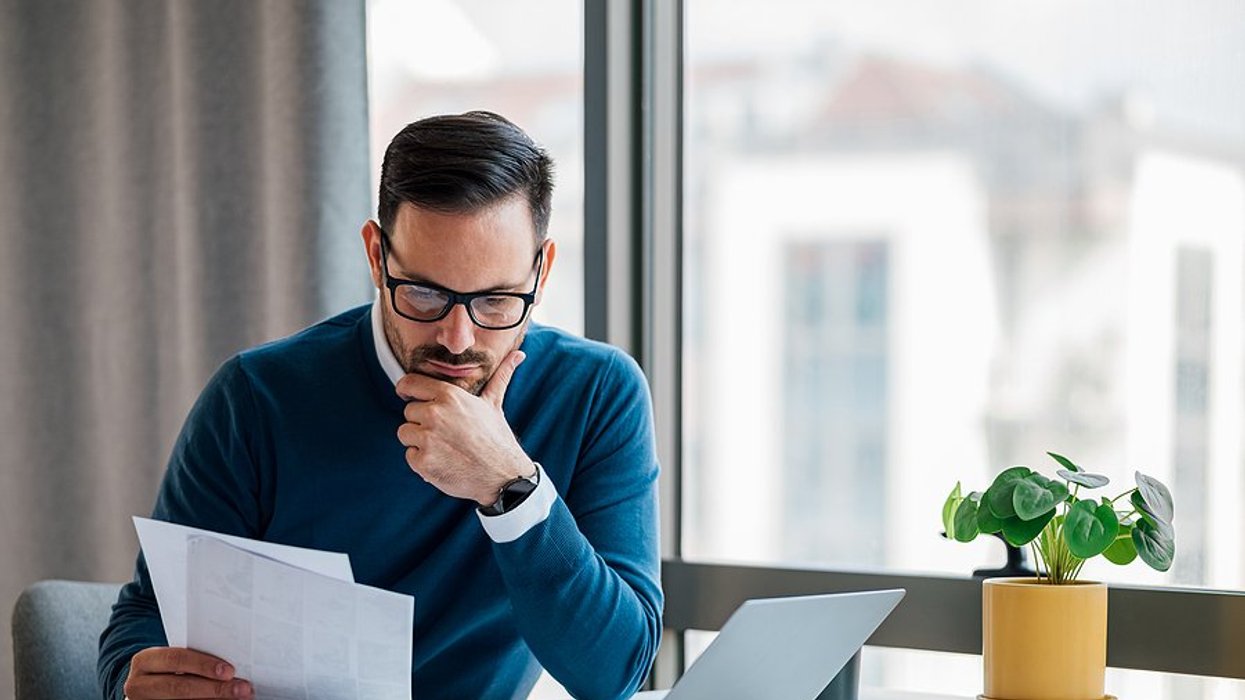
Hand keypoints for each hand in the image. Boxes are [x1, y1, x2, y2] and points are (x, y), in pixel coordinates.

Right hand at [124, 647, 251, 698]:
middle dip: (215, 689)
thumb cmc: (169, 669)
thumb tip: (232, 668)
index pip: (175, 659)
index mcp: (145, 661)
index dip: (203, 665)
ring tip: (239, 699)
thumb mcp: (174, 660)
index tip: (230, 671)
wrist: (145, 688)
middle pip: (179, 687)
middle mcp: (138, 684)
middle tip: (243, 689)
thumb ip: (195, 659)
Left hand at [396, 350, 533, 504]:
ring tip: (443, 446)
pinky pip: (409, 455)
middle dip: (422, 421)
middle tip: (445, 432)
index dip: (407, 390)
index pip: (409, 383)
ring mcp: (428, 439)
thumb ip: (500, 376)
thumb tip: (519, 354)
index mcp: (449, 396)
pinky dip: (422, 461)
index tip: (408, 396)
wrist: (502, 475)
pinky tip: (442, 461)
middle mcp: (435, 414)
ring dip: (419, 441)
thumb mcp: (494, 403)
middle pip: (409, 412)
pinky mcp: (423, 462)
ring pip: (405, 433)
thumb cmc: (497, 438)